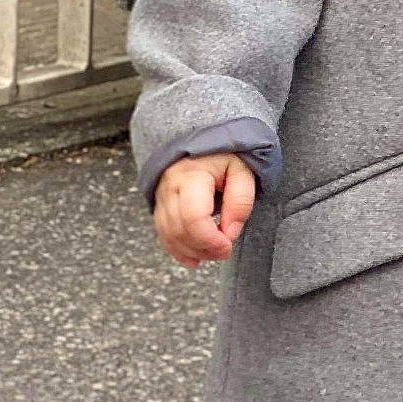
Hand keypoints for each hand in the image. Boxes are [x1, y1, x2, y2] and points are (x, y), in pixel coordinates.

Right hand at [152, 152, 256, 268]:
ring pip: (170, 236)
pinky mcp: (160, 206)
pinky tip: (195, 257)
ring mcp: (162, 197)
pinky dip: (179, 251)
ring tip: (214, 251)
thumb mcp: (241, 170)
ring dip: (193, 251)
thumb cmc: (223, 156)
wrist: (202, 144)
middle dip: (204, 248)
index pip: (193, 217)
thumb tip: (230, 233)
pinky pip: (164, 235)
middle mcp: (170, 187)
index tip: (227, 245)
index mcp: (192, 175)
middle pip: (180, 230)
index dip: (210, 239)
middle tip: (225, 250)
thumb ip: (240, 201)